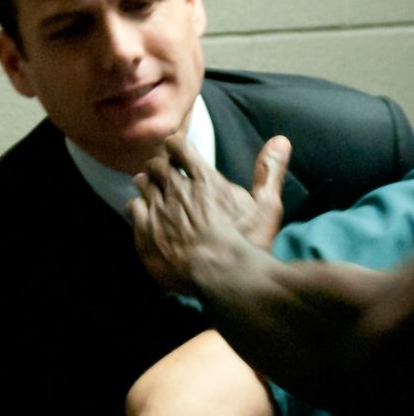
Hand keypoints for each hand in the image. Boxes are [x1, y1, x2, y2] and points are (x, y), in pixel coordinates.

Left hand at [129, 134, 290, 293]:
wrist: (221, 276)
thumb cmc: (246, 242)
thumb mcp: (267, 205)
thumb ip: (270, 172)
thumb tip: (281, 139)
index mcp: (204, 179)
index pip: (179, 146)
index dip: (175, 144)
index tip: (174, 147)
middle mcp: (177, 189)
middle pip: (158, 165)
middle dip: (159, 165)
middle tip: (161, 170)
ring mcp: (158, 210)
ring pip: (143, 184)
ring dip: (146, 182)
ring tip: (148, 185)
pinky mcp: (145, 231)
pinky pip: (134, 208)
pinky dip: (138, 206)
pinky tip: (142, 211)